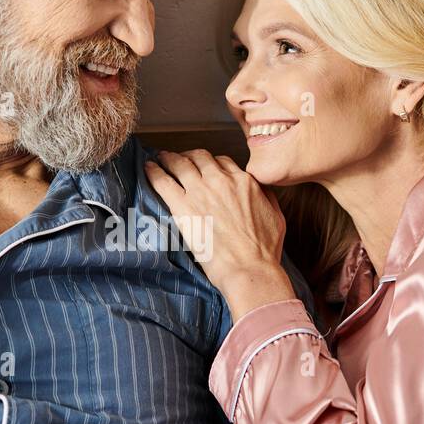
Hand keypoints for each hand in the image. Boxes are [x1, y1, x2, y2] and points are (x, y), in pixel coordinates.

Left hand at [144, 149, 295, 317]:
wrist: (250, 267)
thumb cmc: (264, 250)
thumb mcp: (276, 216)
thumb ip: (266, 197)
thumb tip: (261, 190)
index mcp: (244, 182)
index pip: (223, 162)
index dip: (211, 163)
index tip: (204, 167)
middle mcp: (221, 181)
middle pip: (200, 157)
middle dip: (189, 156)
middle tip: (181, 159)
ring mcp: (200, 191)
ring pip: (180, 163)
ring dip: (169, 158)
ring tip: (161, 157)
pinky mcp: (183, 207)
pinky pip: (163, 181)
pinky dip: (153, 172)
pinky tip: (148, 168)